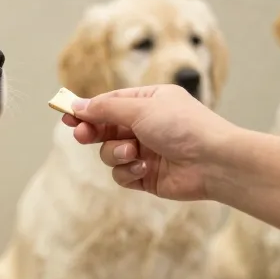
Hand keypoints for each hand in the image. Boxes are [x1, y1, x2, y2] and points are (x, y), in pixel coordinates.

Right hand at [62, 84, 238, 200]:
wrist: (214, 162)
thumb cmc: (183, 127)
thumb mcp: (140, 109)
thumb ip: (106, 109)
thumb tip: (77, 105)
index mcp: (149, 102)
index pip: (110, 103)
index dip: (87, 110)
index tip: (66, 114)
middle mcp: (147, 125)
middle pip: (105, 129)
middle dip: (93, 132)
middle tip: (81, 134)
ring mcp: (146, 151)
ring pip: (110, 153)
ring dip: (116, 153)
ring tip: (132, 152)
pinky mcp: (147, 176)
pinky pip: (122, 174)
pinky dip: (128, 171)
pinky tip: (144, 169)